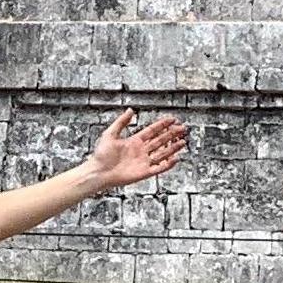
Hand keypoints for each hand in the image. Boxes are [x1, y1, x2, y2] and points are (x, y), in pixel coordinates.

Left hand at [73, 106, 190, 198]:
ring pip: (162, 153)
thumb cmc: (101, 155)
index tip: (172, 120)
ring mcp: (144, 161)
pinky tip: (176, 158)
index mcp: (134, 141)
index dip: (162, 125)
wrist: (99, 171)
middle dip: (172, 134)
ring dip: (173, 147)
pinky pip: (159, 167)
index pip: (152, 131)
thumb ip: (121, 122)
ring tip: (183, 141)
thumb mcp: (110, 134)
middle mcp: (141, 151)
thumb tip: (130, 110)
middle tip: (182, 128)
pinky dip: (168, 164)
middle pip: (160, 140)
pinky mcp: (144, 172)